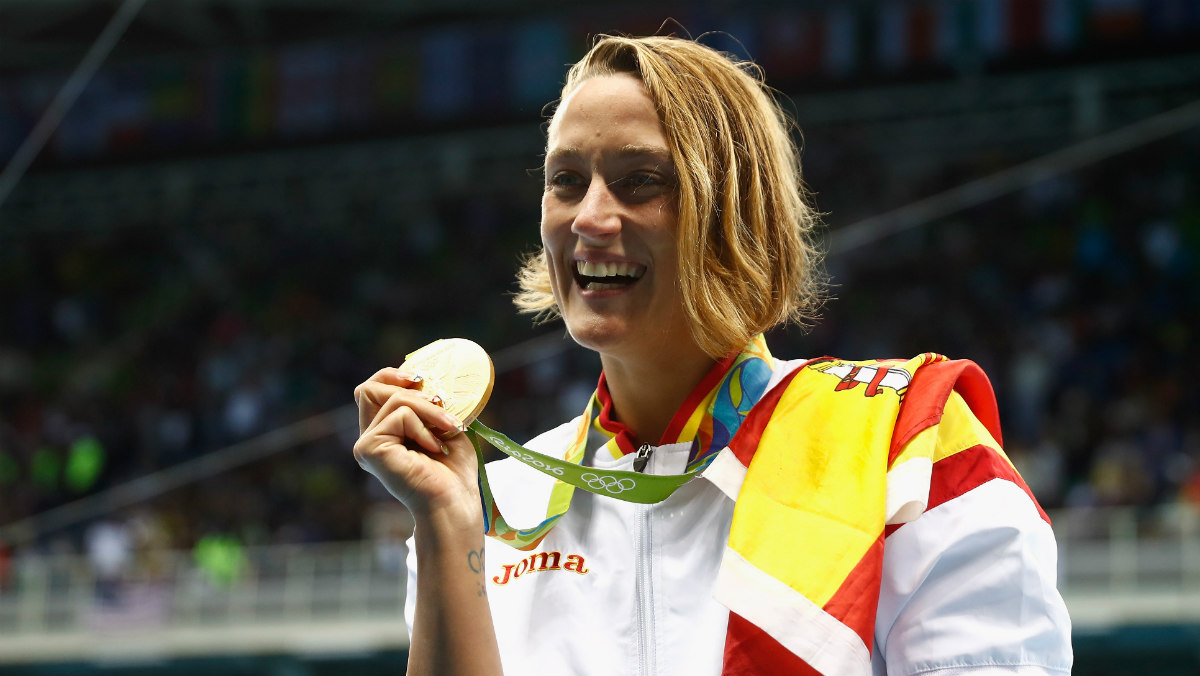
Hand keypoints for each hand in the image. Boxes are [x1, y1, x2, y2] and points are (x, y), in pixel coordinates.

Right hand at [353, 369, 481, 529]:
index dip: (391, 376)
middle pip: (370, 389)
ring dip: (429, 409)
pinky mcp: (369, 449)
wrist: (455, 501)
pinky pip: (399, 415)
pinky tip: (434, 447)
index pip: (371, 390)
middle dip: (408, 387)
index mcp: (383, 432)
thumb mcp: (444, 424)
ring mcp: (366, 445)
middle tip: (438, 399)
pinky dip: (423, 426)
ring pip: (393, 400)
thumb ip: (429, 402)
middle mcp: (369, 438)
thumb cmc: (454, 469)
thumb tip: (428, 374)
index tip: (420, 376)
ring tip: (449, 429)